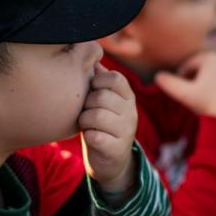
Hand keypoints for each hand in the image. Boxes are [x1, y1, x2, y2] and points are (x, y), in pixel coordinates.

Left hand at [79, 64, 138, 193]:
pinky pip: (95, 137)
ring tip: (87, 125)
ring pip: (97, 116)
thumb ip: (99, 79)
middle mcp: (131, 112)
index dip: (97, 81)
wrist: (111, 161)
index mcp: (127, 96)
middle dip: (87, 104)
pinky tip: (90, 137)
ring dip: (85, 121)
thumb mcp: (103, 100)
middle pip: (101, 96)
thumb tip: (91, 55)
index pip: (115, 78)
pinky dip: (88, 136)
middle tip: (87, 111)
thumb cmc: (101, 124)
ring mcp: (126, 132)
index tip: (91, 91)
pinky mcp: (117, 150)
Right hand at [154, 51, 215, 124]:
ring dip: (206, 83)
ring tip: (199, 98)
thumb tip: (157, 76)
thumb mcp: (184, 95)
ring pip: (215, 74)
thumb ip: (168, 84)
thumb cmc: (208, 105)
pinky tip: (214, 101)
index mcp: (211, 58)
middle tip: (187, 93)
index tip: (178, 90)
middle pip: (203, 68)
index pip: (190, 65)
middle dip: (194, 79)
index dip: (181, 77)